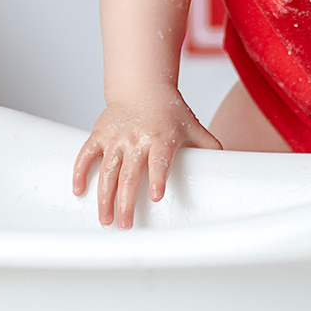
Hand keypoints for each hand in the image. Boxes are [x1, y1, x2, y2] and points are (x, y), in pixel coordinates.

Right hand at [73, 93, 219, 227]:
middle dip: (126, 201)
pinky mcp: (100, 135)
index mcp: (161, 138)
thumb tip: (231, 163)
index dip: (157, 178)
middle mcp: (136, 139)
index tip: (155, 197)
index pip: (159, 160)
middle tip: (125, 224)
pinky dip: (80, 172)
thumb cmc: (169, 110)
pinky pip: (86, 155)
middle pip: (129, 174)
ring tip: (105, 219)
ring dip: (104, 196)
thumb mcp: (192, 126)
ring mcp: (116, 138)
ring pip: (106, 170)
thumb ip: (208, 146)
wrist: (142, 86)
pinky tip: (79, 191)